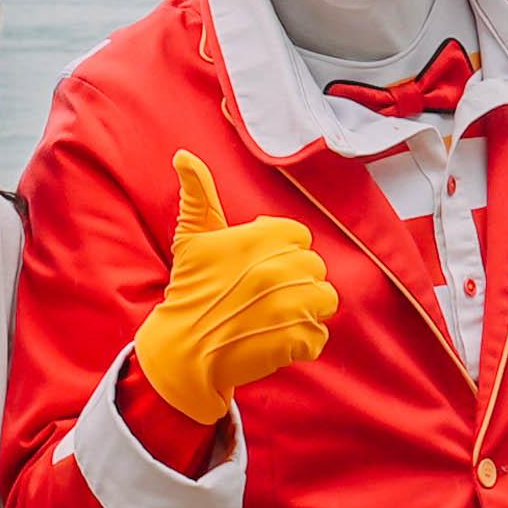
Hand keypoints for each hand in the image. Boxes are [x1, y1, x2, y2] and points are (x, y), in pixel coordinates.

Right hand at [134, 150, 336, 425]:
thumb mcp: (192, 238)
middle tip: (268, 294)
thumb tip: (184, 156)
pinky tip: (278, 339)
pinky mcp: (293, 340)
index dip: (283, 250)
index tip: (260, 265)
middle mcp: (275, 269)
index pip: (299, 236)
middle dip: (296, 280)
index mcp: (257, 239)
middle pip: (315, 267)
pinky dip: (303, 342)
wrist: (182, 351)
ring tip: (279, 316)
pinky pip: (319, 335)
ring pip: (325, 299)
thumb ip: (197, 193)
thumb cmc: (189, 290)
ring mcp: (287, 306)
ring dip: (307, 309)